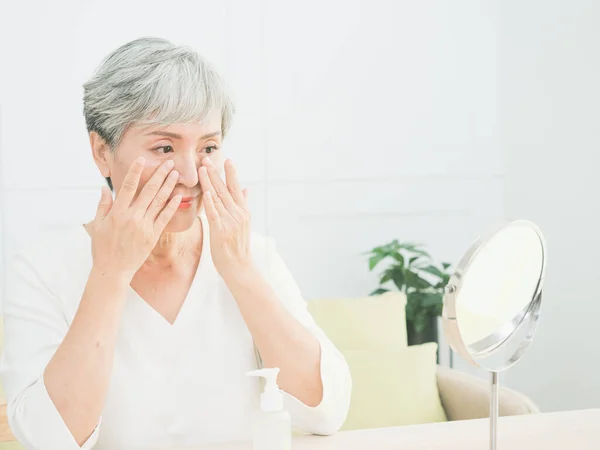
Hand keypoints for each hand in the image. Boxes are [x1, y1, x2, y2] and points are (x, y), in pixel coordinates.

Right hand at [89, 157, 181, 279]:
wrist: (113, 269)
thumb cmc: (102, 247)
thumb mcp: (97, 225)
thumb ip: (103, 205)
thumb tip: (105, 188)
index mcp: (117, 212)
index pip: (128, 186)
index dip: (136, 172)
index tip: (143, 159)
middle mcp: (132, 216)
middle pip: (148, 191)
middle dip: (159, 175)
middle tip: (168, 162)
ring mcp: (144, 226)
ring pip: (158, 202)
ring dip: (168, 186)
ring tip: (175, 174)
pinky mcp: (152, 236)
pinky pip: (164, 218)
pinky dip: (171, 207)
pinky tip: (178, 196)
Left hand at [199, 158, 251, 277]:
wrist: (240, 267)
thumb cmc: (238, 246)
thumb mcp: (244, 223)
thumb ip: (244, 204)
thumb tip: (246, 188)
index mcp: (243, 211)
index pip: (236, 188)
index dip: (230, 173)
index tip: (226, 159)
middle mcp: (238, 214)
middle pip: (225, 189)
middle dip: (215, 173)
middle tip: (207, 158)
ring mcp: (230, 222)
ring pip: (218, 198)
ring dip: (209, 182)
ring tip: (202, 168)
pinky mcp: (221, 231)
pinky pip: (214, 213)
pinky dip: (210, 202)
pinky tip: (206, 191)